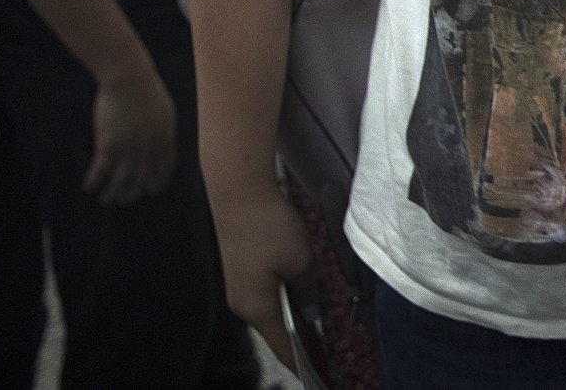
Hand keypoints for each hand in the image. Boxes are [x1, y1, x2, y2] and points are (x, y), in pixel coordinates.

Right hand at [86, 66, 177, 204]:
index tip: (150, 191)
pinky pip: (101, 170)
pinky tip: (89, 187)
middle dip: (133, 193)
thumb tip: (165, 140)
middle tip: (125, 200)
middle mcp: (149, 149)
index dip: (156, 183)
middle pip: (142, 180)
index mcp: (165, 140)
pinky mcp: (109, 144)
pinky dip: (95, 181)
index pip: (164, 170)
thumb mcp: (166, 112)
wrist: (129, 78)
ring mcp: (129, 148)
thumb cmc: (146, 90)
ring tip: (106, 200)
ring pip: (122, 181)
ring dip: (113, 194)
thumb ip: (164, 130)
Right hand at [212, 187, 312, 369]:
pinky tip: (300, 292)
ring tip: (318, 319)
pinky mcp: (240, 270)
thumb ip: (308, 289)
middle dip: (300, 338)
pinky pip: (266, 293)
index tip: (319, 374)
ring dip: (292, 315)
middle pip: (275, 330)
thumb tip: (311, 310)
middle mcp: (243, 305)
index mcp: (257, 308)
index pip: (282, 347)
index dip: (302, 362)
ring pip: (271, 310)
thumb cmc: (270, 229)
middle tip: (327, 344)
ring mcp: (239, 287)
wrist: (238, 193)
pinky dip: (284, 298)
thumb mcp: (301, 260)